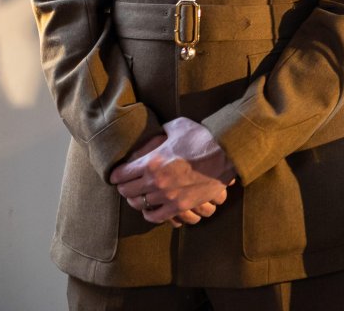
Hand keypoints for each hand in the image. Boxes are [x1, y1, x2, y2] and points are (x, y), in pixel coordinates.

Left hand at [110, 118, 236, 224]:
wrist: (227, 154)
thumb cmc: (203, 138)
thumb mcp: (179, 126)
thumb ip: (162, 131)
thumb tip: (156, 132)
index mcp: (151, 161)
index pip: (120, 174)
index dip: (116, 174)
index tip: (116, 174)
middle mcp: (155, 181)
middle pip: (126, 191)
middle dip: (124, 187)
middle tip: (126, 184)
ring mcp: (167, 196)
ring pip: (139, 204)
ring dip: (136, 200)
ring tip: (139, 196)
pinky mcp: (180, 206)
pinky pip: (156, 217)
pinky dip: (150, 213)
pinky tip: (151, 208)